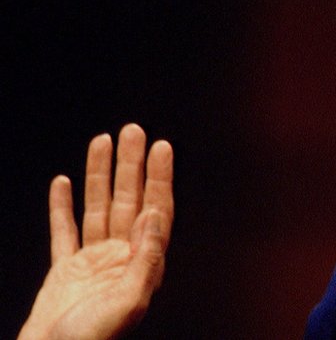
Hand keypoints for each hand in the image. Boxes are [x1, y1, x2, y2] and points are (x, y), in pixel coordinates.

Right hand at [19, 124, 174, 339]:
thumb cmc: (94, 338)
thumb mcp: (130, 301)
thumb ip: (146, 258)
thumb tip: (154, 215)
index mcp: (143, 263)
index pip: (156, 210)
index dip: (159, 178)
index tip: (161, 147)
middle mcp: (123, 257)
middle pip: (130, 200)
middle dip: (132, 165)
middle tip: (133, 130)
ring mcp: (95, 261)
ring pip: (99, 207)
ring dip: (99, 174)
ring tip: (101, 140)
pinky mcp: (67, 269)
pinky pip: (65, 230)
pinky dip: (62, 206)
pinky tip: (62, 182)